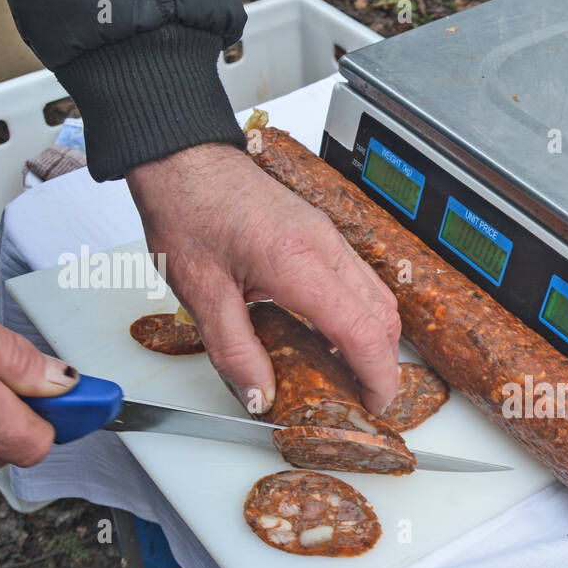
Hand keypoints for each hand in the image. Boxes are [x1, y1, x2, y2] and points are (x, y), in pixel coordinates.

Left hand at [126, 143, 401, 414]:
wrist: (183, 161)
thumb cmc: (188, 211)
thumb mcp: (200, 293)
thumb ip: (234, 351)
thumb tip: (260, 397)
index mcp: (298, 264)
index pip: (362, 332)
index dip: (377, 377)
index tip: (373, 406)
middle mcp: (325, 248)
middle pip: (383, 317)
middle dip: (384, 366)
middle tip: (364, 399)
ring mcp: (329, 238)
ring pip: (379, 298)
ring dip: (376, 340)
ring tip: (352, 374)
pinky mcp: (323, 235)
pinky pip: (361, 282)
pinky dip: (362, 316)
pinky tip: (333, 336)